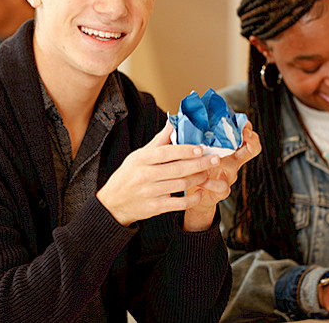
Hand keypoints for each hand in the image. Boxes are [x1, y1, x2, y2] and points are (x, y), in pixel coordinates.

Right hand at [97, 121, 219, 225]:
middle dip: (200, 164)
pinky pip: (178, 204)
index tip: (202, 148)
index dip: (186, 150)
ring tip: (208, 172)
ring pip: (180, 185)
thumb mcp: (139, 155)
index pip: (167, 152)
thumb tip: (173, 121)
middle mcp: (145, 175)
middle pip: (178, 169)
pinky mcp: (154, 208)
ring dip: (198, 179)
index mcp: (141, 159)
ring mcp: (149, 193)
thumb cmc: (129, 174)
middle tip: (214, 159)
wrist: (113, 203)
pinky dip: (192, 199)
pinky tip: (200, 192)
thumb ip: (159, 140)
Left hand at [183, 121, 260, 230]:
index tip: (242, 122)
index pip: (244, 135)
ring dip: (221, 160)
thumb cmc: (194, 168)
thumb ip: (189, 135)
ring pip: (232, 166)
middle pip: (252, 148)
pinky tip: (201, 180)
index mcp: (227, 149)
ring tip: (210, 156)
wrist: (194, 195)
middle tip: (244, 133)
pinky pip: (221, 185)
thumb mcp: (193, 150)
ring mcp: (229, 175)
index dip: (246, 128)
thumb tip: (175, 117)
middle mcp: (232, 161)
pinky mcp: (222, 190)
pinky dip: (210, 182)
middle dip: (250, 139)